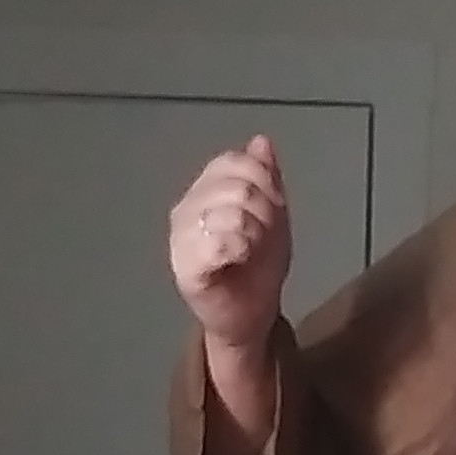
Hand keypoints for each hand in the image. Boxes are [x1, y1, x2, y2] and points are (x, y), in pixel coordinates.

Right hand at [169, 136, 291, 351]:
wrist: (252, 313)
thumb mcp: (273, 214)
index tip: (274, 208)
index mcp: (205, 189)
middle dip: (265, 212)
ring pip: (231, 214)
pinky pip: (218, 244)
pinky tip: (238, 260)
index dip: (264, 180)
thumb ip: (266, 176)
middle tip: (262, 237)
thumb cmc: (258, 264)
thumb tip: (261, 141)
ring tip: (250, 251)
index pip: (233, 162)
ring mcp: (181, 238)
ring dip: (255, 234)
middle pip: (236, 188)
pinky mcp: (185, 267)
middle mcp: (187, 208)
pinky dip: (239, 250)